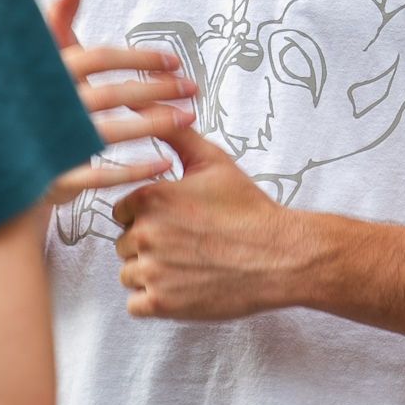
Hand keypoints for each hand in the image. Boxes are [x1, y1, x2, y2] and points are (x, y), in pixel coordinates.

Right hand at [44, 0, 197, 205]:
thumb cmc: (30, 104)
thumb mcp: (40, 62)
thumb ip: (58, 24)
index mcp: (46, 74)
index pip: (98, 58)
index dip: (139, 57)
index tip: (174, 60)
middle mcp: (46, 107)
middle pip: (111, 94)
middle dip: (158, 90)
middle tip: (193, 89)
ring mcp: (48, 146)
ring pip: (109, 133)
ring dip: (154, 125)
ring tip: (188, 119)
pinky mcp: (53, 181)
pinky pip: (102, 178)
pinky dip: (136, 170)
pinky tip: (165, 163)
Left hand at [111, 119, 309, 319]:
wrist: (281, 256)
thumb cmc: (247, 208)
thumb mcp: (211, 160)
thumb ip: (171, 130)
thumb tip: (141, 100)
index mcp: (152, 196)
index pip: (123, 209)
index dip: (149, 215)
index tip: (178, 220)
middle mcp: (145, 232)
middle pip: (124, 242)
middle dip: (149, 243)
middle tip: (189, 243)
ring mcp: (152, 270)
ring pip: (128, 273)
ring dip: (151, 271)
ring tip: (188, 264)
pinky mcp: (161, 303)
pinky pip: (135, 304)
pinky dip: (155, 299)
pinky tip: (183, 285)